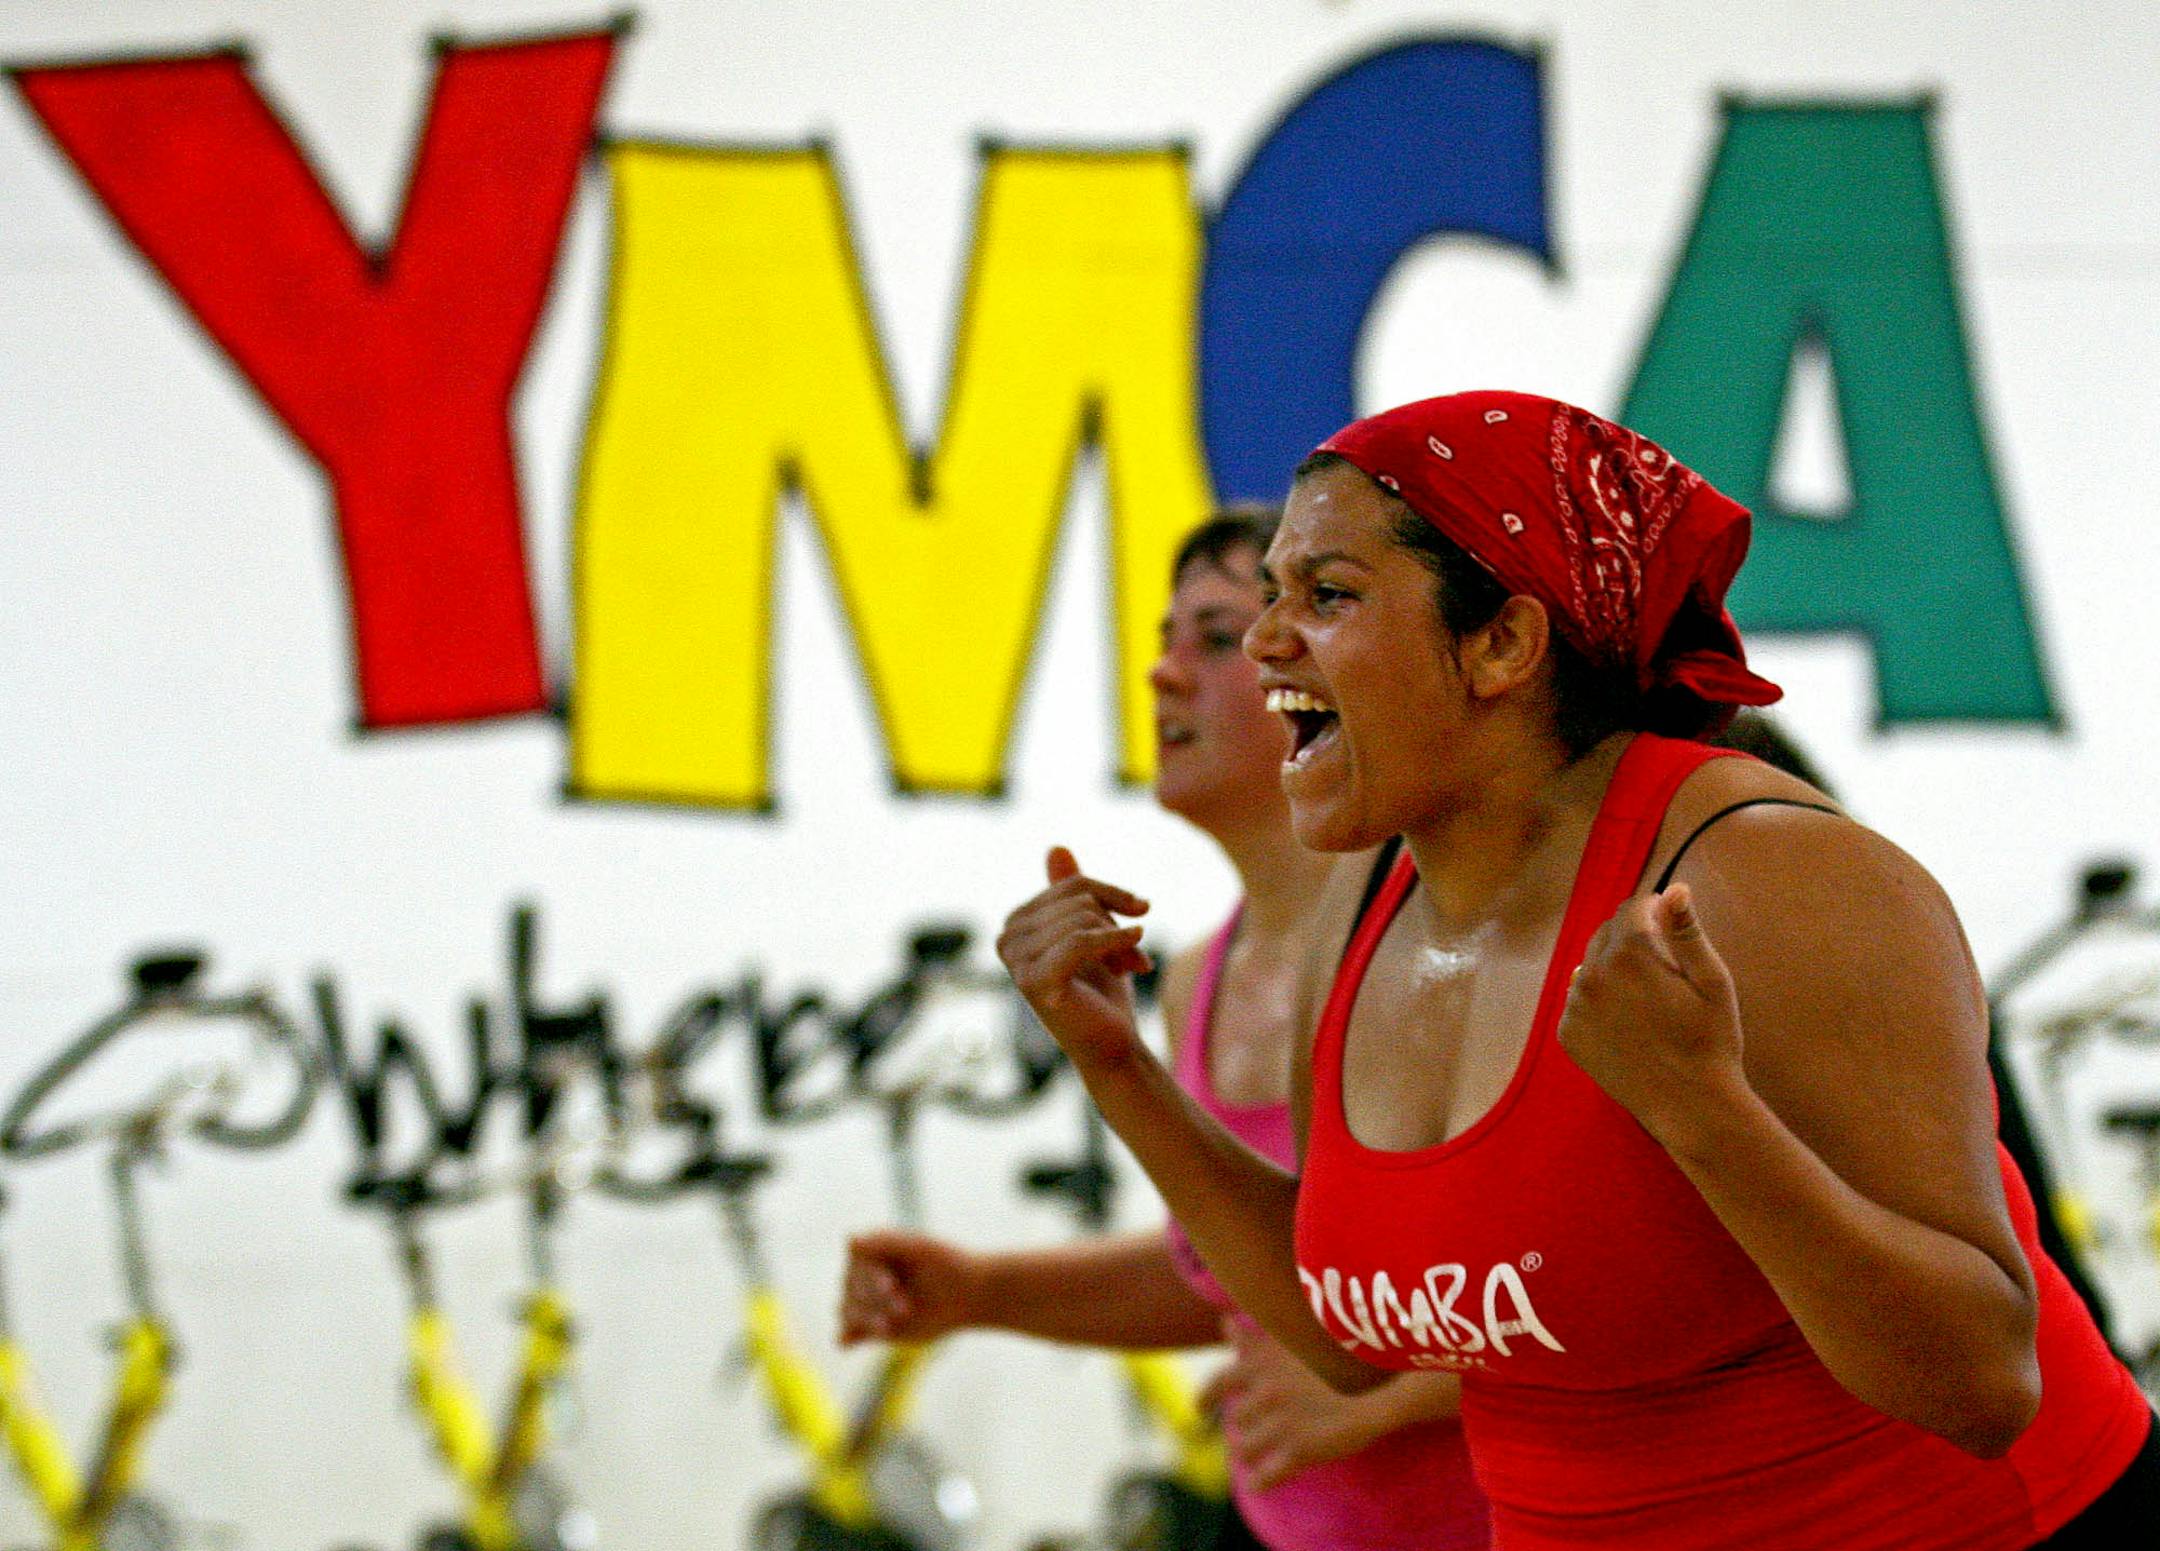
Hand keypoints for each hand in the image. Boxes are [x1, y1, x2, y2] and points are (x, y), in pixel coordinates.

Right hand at [839, 1231, 981, 1344]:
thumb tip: (849, 1239)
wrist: (968, 1295)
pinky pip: (849, 1334)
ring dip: (862, 1320)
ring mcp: (867, 1302)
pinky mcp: (871, 1328)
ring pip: (847, 1311)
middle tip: (905, 1309)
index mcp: (874, 1250)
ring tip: (886, 1329)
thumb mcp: (921, 1248)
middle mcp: (865, 1275)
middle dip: (874, 1301)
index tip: (892, 1287)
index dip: (870, 1277)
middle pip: (850, 1289)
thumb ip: (886, 1241)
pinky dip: (845, 1337)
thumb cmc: (947, 1264)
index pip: (856, 1263)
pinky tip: (848, 1343)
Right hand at [997, 847, 1152, 1073]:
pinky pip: (1081, 940)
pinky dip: (1117, 943)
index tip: (1135, 926)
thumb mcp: (1093, 931)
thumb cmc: (1103, 991)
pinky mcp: (1034, 983)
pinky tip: (1138, 954)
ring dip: (1119, 942)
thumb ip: (1072, 894)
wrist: (1113, 1046)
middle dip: (1115, 923)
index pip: (1073, 885)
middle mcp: (1006, 939)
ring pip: (1082, 917)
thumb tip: (1056, 846)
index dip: (1112, 900)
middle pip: (1078, 899)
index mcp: (1017, 923)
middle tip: (1136, 956)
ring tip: (1132, 968)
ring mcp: (1016, 962)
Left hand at [1213, 1319, 1391, 1489]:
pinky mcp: (1300, 1451)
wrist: (1385, 1380)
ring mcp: (1283, 1422)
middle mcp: (1266, 1390)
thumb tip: (1225, 1321)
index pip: (1217, 1383)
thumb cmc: (1339, 1356)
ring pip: (1243, 1449)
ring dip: (1255, 1452)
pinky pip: (1261, 1478)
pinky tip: (1264, 1480)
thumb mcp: (1293, 1338)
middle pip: (1236, 1422)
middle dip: (1249, 1426)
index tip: (1201, 1410)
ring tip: (1273, 1449)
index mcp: (1262, 1362)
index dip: (1205, 1399)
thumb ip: (1255, 1337)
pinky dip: (1260, 1482)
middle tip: (1271, 1425)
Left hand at [1557, 884, 1749, 1142]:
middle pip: (1606, 934)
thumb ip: (1686, 930)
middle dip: (1633, 940)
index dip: (1654, 911)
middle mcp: (1591, 975)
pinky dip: (1600, 1002)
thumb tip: (1674, 889)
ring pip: (1591, 966)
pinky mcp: (1568, 1034)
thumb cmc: (1710, 1040)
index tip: (1670, 924)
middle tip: (1665, 971)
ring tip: (1649, 1000)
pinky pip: (1580, 1001)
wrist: (1690, 1106)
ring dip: (1613, 970)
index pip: (1631, 908)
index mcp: (1628, 955)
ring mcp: (1575, 1007)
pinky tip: (1630, 1024)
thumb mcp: (1712, 980)